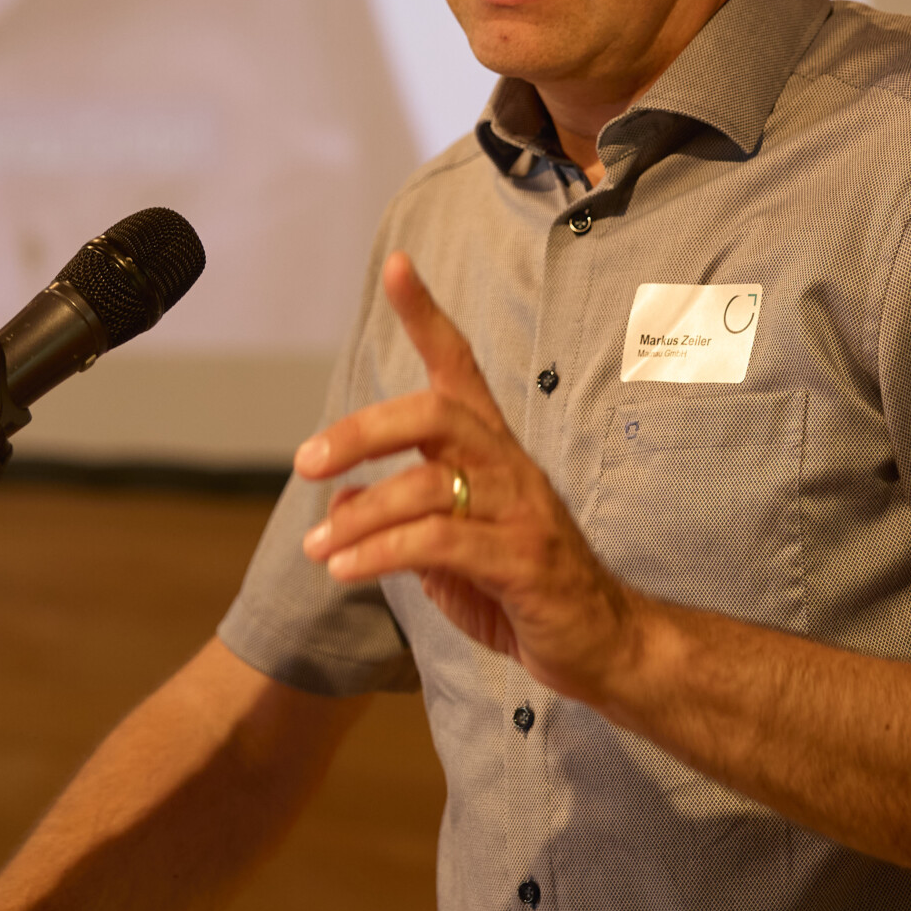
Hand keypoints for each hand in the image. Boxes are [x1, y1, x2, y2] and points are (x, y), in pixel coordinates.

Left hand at [298, 252, 640, 702]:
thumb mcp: (448, 549)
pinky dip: (382, 554)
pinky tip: (344, 570)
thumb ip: (398, 517)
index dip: (428, 314)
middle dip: (363, 433)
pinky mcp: (522, 561)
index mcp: (491, 450)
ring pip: (429, 485)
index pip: (459, 365)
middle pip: (434, 414)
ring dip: (359, 516)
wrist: (604, 645)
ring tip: (316, 548)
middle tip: (306, 462)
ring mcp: (520, 510)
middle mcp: (508, 466)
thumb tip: (337, 500)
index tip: (398, 265)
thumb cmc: (521, 588)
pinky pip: (440, 543)